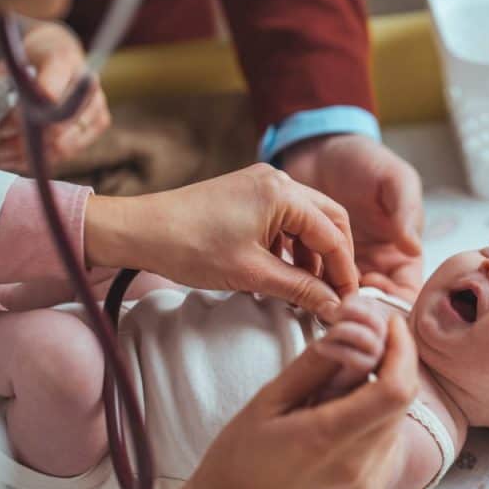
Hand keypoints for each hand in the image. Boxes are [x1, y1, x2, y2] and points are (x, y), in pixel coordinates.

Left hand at [0, 22, 109, 172]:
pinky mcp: (100, 123)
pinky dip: (42, 160)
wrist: (61, 55)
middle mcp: (88, 85)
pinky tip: (16, 160)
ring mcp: (98, 106)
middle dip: (24, 141)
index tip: (0, 127)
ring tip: (2, 155)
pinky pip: (70, 152)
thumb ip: (4, 87)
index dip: (23, 117)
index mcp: (64, 60)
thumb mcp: (12, 63)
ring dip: (30, 155)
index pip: (47, 97)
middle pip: (57, 128)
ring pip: (63, 145)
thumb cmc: (33, 60)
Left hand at [84, 164, 359, 321]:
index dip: (345, 273)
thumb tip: (334, 308)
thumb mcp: (252, 274)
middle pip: (329, 221)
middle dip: (335, 260)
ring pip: (307, 222)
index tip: (349, 303)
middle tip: (335, 295)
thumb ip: (300, 289)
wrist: (140, 231)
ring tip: (308, 291)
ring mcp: (262, 184)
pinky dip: (292, 247)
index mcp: (283, 193)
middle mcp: (278, 181)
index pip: (333, 235)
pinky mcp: (248, 194)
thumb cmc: (190, 248)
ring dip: (313, 256)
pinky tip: (285, 274)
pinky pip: (285, 220)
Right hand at [175, 314, 418, 488]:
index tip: (390, 324)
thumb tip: (351, 328)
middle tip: (368, 344)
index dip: (403, 350)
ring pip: (397, 424)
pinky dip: (377, 423)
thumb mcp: (267, 401)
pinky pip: (386, 447)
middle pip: (402, 403)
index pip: (395, 388)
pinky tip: (344, 420)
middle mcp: (356, 468)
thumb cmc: (237, 459)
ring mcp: (365, 487)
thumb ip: (314, 364)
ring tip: (344, 388)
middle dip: (394, 364)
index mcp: (327, 438)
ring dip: (384, 394)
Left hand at [282, 134, 423, 299]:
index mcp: (400, 251)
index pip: (404, 291)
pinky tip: (294, 279)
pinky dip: (304, 284)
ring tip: (313, 292)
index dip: (390, 301)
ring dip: (328, 298)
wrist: (318, 145)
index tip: (368, 296)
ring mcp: (339, 263)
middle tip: (337, 303)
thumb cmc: (363, 158)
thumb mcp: (394, 179)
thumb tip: (413, 247)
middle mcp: (372, 263)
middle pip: (369, 302)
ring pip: (337, 296)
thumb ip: (405, 211)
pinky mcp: (308, 257)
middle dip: (355, 307)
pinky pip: (308, 281)